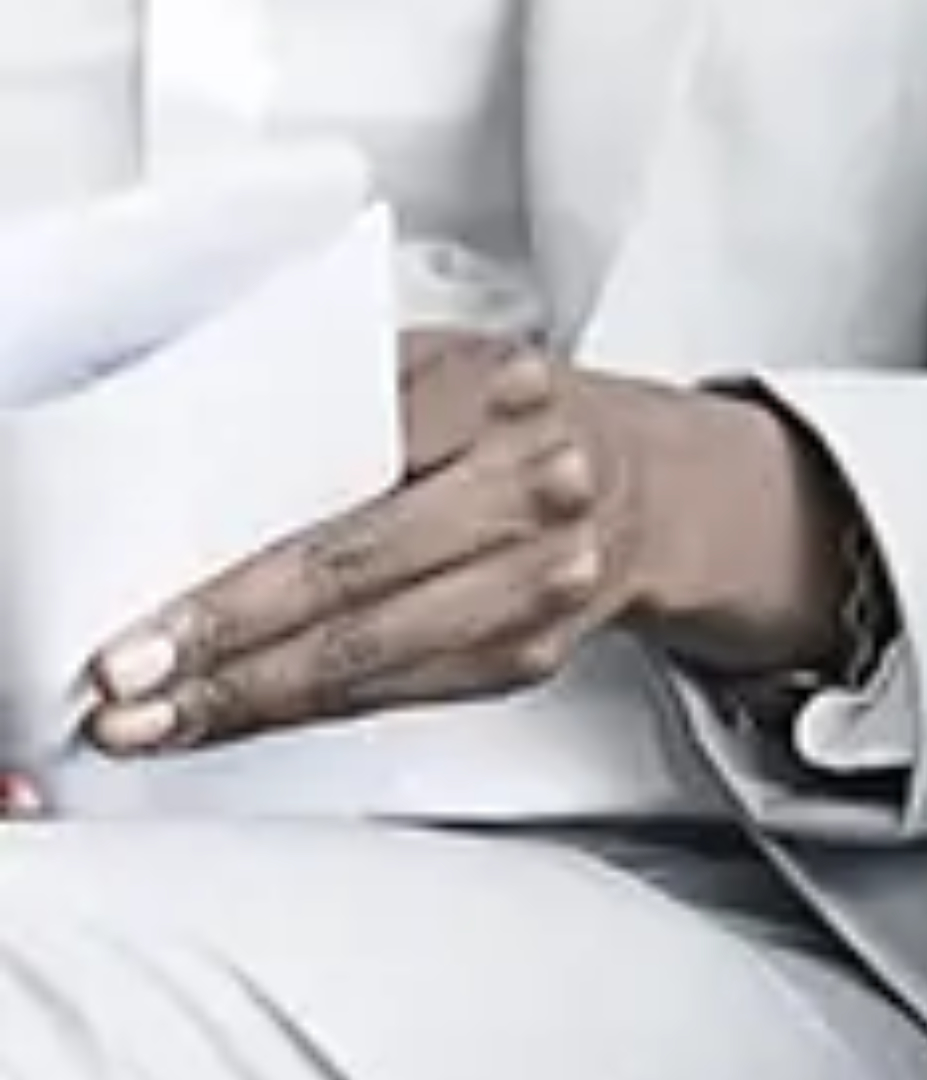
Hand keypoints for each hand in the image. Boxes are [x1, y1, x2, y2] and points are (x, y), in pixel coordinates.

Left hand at [76, 339, 860, 756]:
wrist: (636, 483)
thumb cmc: (497, 417)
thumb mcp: (421, 362)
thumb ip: (332, 402)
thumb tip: (192, 482)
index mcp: (496, 390)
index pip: (347, 465)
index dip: (253, 526)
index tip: (155, 578)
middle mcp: (536, 489)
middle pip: (358, 570)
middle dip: (233, 633)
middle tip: (137, 669)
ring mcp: (545, 581)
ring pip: (375, 652)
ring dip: (253, 694)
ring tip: (162, 717)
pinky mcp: (531, 654)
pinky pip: (399, 692)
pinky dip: (303, 710)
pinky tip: (235, 716)